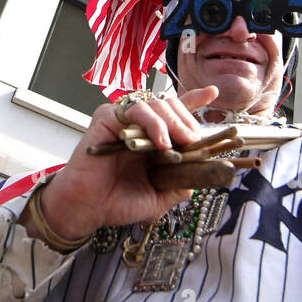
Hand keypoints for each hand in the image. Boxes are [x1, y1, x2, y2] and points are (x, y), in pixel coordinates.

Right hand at [34, 86, 220, 241]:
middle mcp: (140, 127)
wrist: (89, 209)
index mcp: (154, 141)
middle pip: (171, 106)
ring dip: (174, 121)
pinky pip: (135, 109)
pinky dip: (153, 122)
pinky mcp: (107, 117)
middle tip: (193, 140)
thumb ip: (181, 184)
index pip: (176, 114)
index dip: (195, 101)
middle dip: (187, 121)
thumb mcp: (160, 197)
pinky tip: (161, 141)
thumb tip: (202, 174)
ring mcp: (124, 121)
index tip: (213, 92)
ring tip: (179, 141)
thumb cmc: (119, 202)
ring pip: (156, 104)